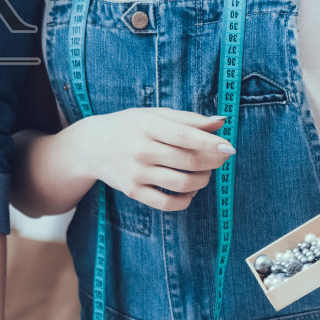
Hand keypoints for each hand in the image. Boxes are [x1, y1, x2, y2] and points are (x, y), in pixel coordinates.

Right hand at [69, 107, 233, 211]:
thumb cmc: (128, 127)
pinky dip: (186, 199)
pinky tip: (189, 190)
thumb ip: (187, 119)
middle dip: (212, 161)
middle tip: (221, 158)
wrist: (90, 146)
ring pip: (182, 183)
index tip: (229, 148)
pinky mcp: (133, 191)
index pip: (185, 136)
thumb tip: (221, 122)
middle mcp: (141, 150)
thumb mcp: (153, 115)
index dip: (210, 143)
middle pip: (188, 161)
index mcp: (147, 125)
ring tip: (205, 173)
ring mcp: (137, 173)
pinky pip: (167, 203)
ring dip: (203, 180)